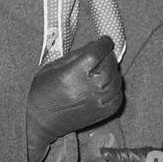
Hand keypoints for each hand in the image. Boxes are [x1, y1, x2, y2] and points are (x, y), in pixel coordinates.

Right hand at [26, 35, 123, 161]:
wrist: (43, 121)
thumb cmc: (44, 91)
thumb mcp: (54, 66)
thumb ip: (77, 54)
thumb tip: (95, 45)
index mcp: (77, 72)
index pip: (99, 50)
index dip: (103, 42)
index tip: (103, 40)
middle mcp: (92, 86)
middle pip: (111, 61)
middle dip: (106, 56)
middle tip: (97, 59)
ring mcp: (102, 99)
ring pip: (117, 76)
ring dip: (110, 71)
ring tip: (96, 74)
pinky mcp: (107, 111)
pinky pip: (118, 92)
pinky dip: (113, 86)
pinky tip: (100, 86)